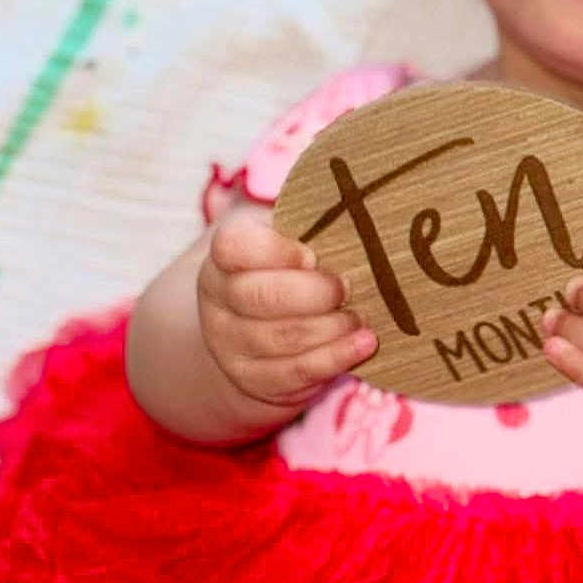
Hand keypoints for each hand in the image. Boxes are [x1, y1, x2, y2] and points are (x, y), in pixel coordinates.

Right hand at [197, 210, 376, 407]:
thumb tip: (361, 202)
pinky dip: (336, 357)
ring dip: (332, 327)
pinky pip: (297, 371)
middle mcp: (218, 300)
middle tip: (347, 287)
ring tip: (361, 317)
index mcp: (224, 256)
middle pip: (261, 297)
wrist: (250, 333)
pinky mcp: (254, 380)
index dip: (277, 251)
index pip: (234, 246)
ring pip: (283, 338)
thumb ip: (309, 224)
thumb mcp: (286, 238)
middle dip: (314, 294)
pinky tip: (364, 343)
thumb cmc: (286, 272)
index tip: (312, 254)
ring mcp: (230, 344)